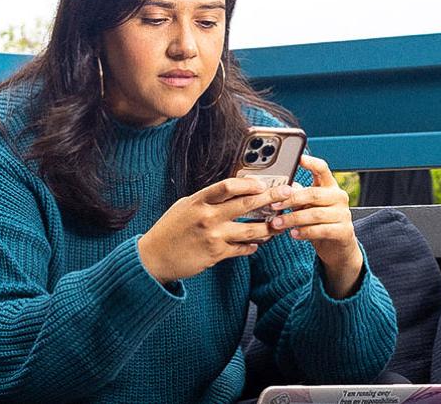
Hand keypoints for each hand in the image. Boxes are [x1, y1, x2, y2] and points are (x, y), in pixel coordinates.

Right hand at [137, 176, 295, 283]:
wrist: (153, 258)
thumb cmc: (169, 230)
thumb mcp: (184, 206)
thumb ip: (206, 199)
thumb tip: (232, 191)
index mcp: (198, 201)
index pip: (228, 186)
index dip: (249, 183)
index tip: (264, 183)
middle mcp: (207, 217)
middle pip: (247, 204)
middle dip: (271, 198)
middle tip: (287, 194)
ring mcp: (213, 237)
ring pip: (251, 230)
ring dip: (268, 227)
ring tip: (279, 224)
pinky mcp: (216, 255)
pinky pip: (242, 249)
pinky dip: (252, 246)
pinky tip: (258, 244)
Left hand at [266, 155, 364, 298]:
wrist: (338, 247)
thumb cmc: (320, 223)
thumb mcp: (309, 206)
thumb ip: (298, 196)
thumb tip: (277, 188)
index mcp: (330, 187)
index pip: (323, 169)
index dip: (311, 163)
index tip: (298, 158)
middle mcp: (339, 197)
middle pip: (314, 193)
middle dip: (291, 199)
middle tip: (274, 205)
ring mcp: (343, 214)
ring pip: (315, 214)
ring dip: (293, 218)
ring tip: (278, 223)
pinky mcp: (344, 231)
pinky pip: (321, 230)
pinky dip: (305, 232)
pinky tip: (293, 234)